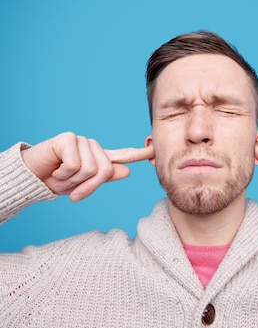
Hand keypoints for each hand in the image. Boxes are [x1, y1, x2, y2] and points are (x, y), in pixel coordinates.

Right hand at [21, 132, 154, 201]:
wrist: (32, 178)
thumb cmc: (56, 180)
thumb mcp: (81, 185)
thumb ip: (102, 178)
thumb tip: (127, 170)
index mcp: (99, 158)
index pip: (123, 155)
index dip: (140, 153)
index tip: (155, 149)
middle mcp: (92, 147)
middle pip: (105, 170)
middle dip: (87, 186)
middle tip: (70, 188)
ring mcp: (81, 141)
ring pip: (90, 169)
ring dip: (72, 181)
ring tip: (60, 178)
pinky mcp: (68, 139)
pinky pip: (75, 165)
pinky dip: (63, 175)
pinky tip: (55, 171)